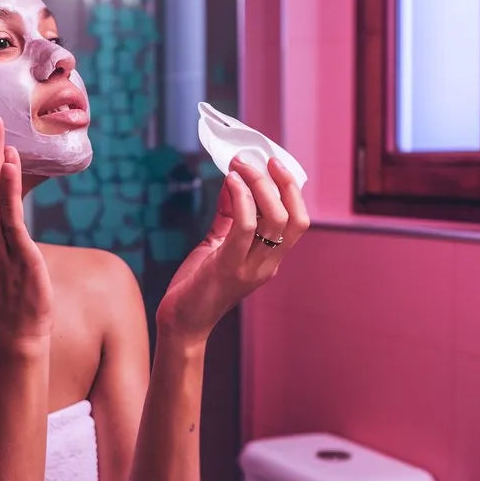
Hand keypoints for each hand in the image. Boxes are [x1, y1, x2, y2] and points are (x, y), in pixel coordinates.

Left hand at [155, 155, 308, 341]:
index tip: (272, 162)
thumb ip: (228, 214)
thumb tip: (233, 178)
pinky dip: (241, 198)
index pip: (298, 219)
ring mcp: (252, 268)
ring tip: (240, 166)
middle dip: (280, 181)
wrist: (181, 321)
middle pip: (295, 217)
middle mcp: (268, 264)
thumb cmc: (198, 283)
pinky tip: (229, 182)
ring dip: (259, 184)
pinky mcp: (229, 268)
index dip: (291, 188)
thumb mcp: (217, 242)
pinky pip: (245, 227)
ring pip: (276, 219)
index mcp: (270, 258)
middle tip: (256, 159)